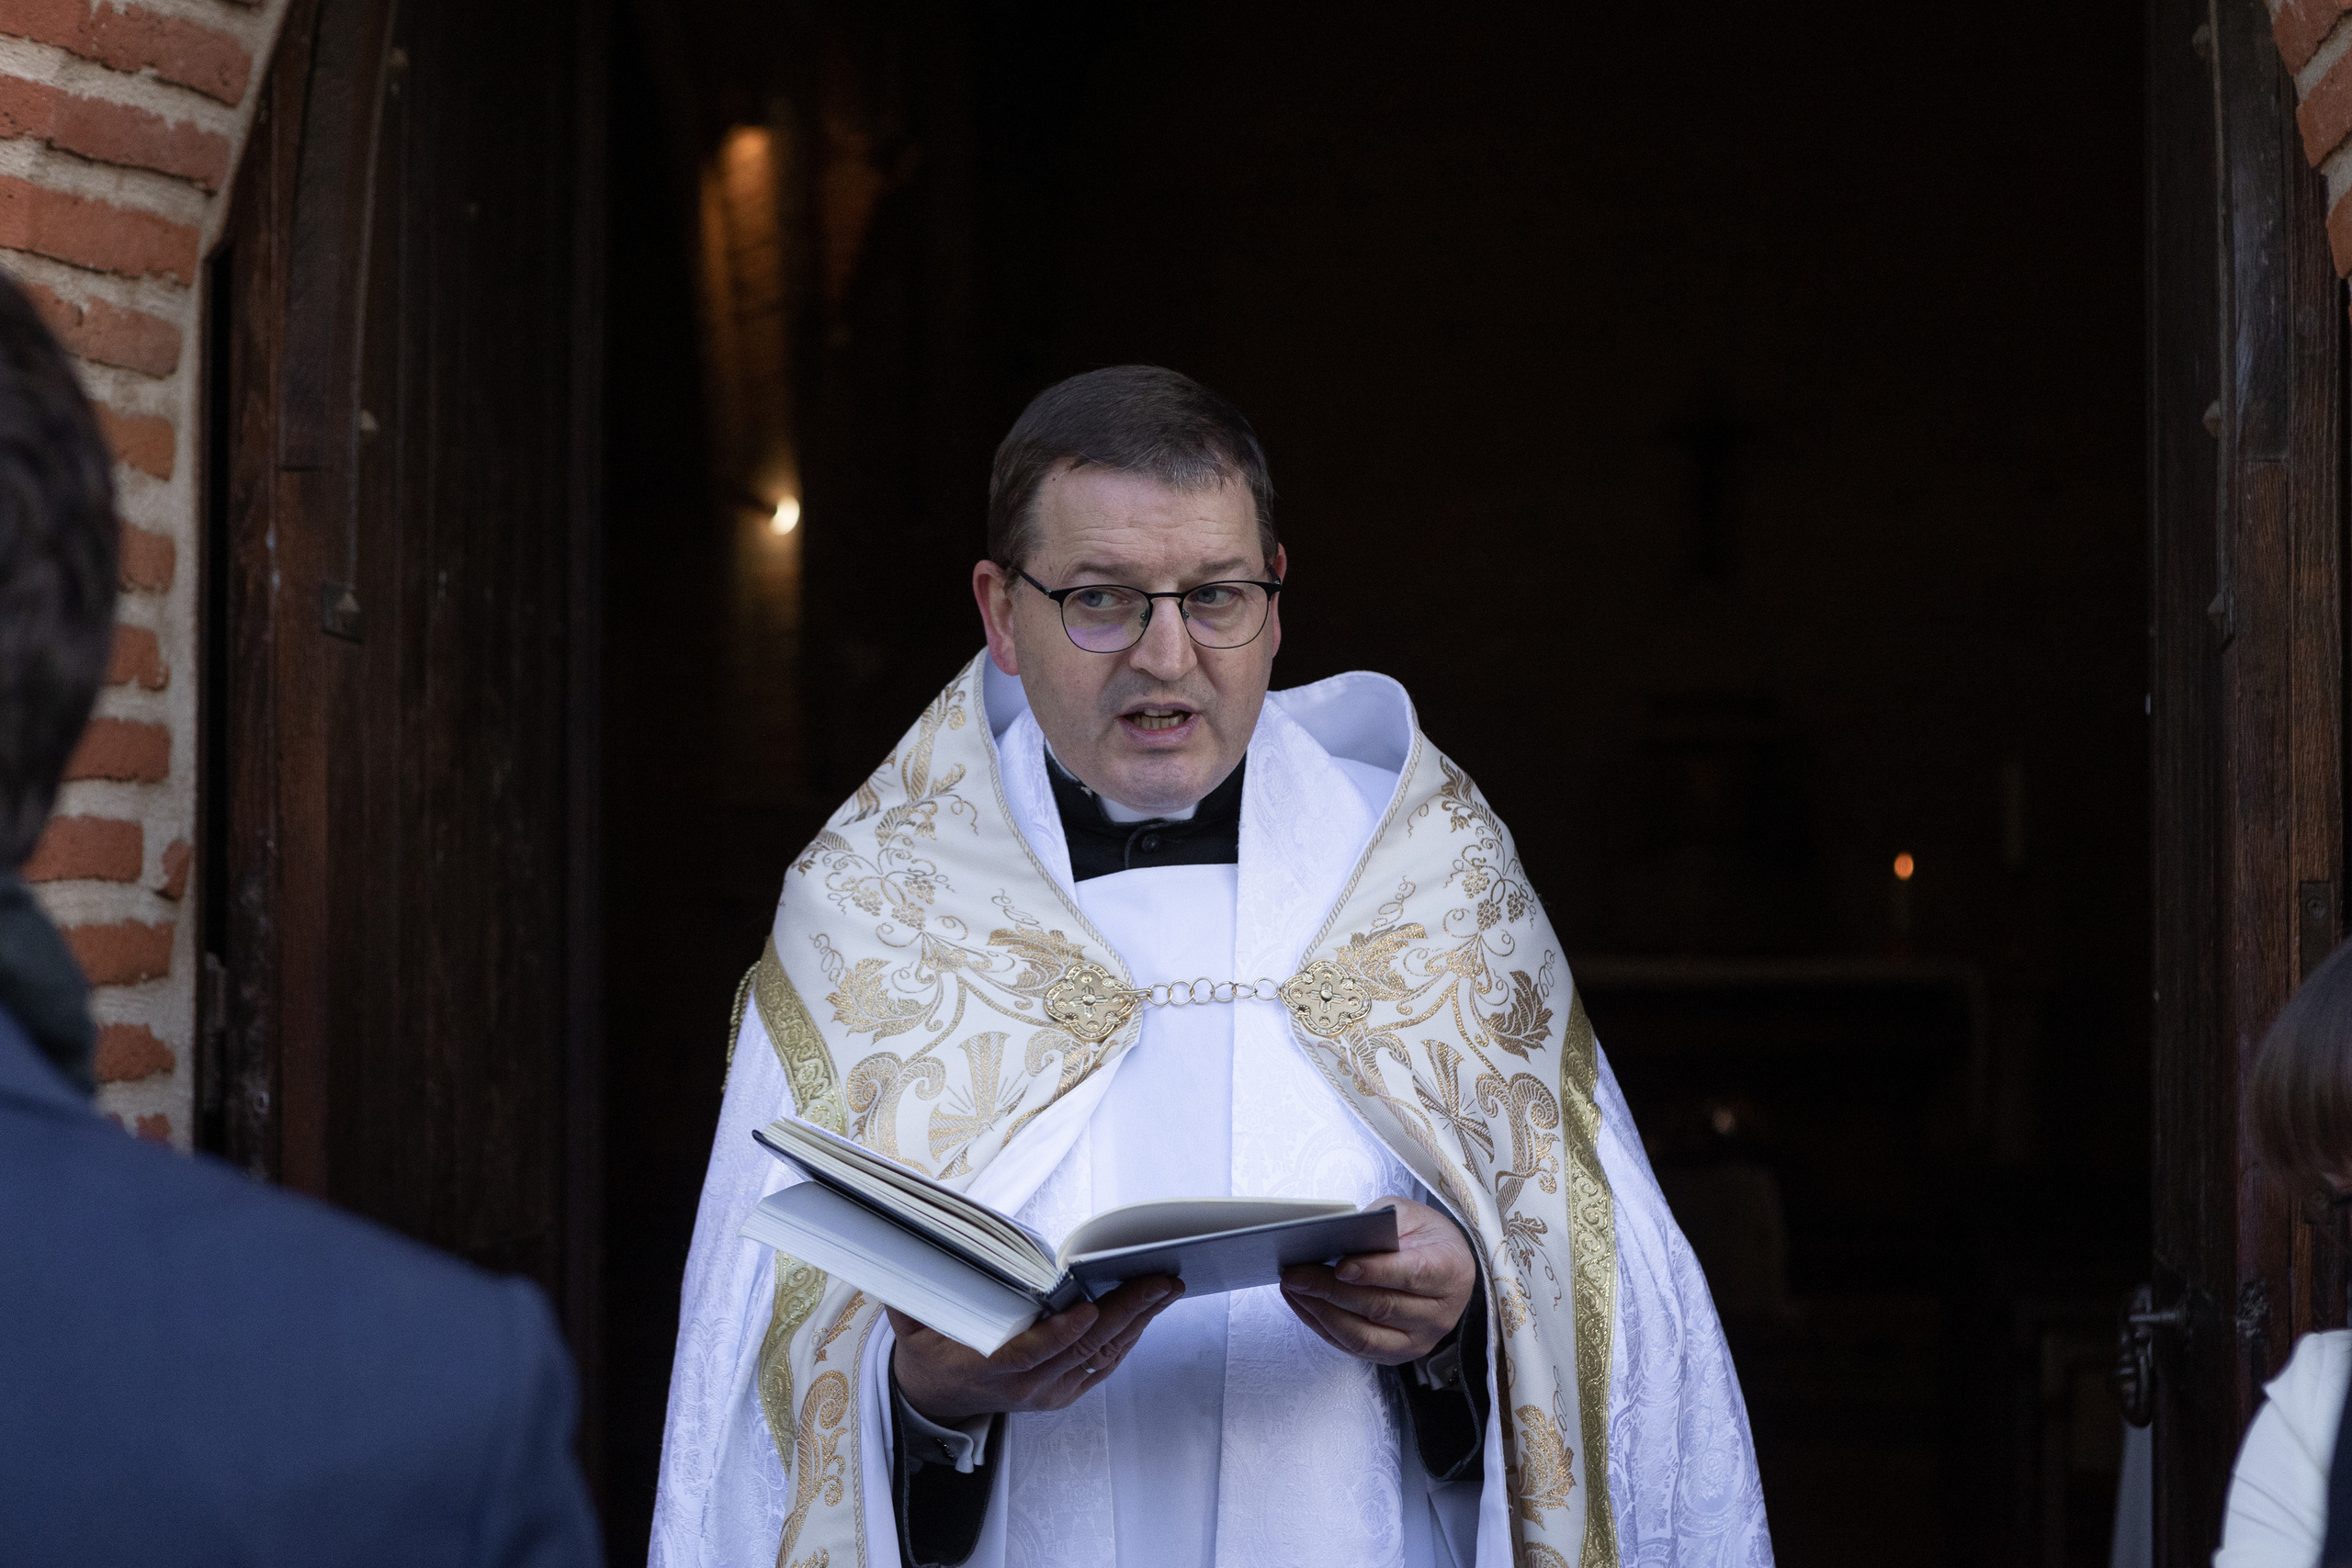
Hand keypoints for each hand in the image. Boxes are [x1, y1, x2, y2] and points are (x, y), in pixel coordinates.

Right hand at [889, 1276, 1184, 1424]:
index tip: (1088, 1309)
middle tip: (1158, 1282)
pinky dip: (1128, 1338)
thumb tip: (925, 1240)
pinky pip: (1102, 1366)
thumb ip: (922, 1287)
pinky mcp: (1062, 1394)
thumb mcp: (912, 1321)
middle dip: (1124, 1314)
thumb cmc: (928, 1350)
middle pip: (1080, 1352)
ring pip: (1100, 1359)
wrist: (933, 1397)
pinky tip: (1148, 1312)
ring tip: (1165, 1288)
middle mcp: (1023, 1386)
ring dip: (1137, 1323)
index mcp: (984, 1367)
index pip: (1029, 1353)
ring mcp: (1046, 1394)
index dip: (1061, 1334)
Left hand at [1279, 1195, 1475, 1365]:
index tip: (1340, 1266)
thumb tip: (1337, 1236)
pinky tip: (1302, 1303)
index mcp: (1450, 1271)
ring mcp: (1418, 1339)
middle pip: (1381, 1307)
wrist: (1447, 1268)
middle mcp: (1439, 1313)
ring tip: (1293, 1288)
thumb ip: (1380, 1224)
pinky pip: (1354, 1347)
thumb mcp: (1411, 1215)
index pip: (1412, 1274)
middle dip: (1332, 1290)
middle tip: (1297, 1273)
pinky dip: (1323, 1325)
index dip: (1375, 1272)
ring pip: (1364, 1335)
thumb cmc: (1426, 1238)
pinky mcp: (1396, 1354)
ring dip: (1322, 1312)